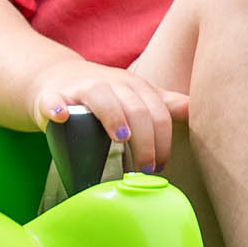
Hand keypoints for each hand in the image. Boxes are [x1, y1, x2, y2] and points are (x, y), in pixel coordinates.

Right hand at [31, 61, 187, 176]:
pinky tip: (62, 116)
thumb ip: (164, 103)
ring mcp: (80, 88)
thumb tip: (196, 108)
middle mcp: (110, 83)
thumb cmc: (105, 94)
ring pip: (100, 96)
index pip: (157, 112)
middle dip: (144, 140)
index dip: (163, 140)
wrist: (58, 78)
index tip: (160, 165)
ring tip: (121, 138)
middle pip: (134, 107)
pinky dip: (56, 107)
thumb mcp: (136, 96)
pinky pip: (52, 99)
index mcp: (133, 86)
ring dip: (113, 116)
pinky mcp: (51, 96)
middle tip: (145, 168)